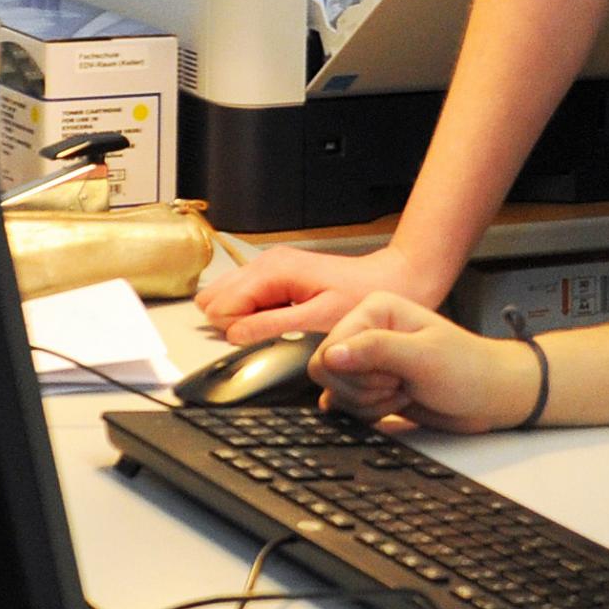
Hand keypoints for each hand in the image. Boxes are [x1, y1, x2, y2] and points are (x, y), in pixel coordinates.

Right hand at [197, 241, 452, 345]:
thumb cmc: (362, 297)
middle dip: (231, 324)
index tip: (258, 344)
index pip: (220, 304)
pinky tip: (283, 323)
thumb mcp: (318, 318)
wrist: (393, 281)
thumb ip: (271, 324)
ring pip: (227, 298)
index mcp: (272, 271)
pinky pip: (247, 299)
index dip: (233, 331)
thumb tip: (233, 334)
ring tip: (276, 331)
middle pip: (215, 298)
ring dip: (243, 320)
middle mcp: (266, 264)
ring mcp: (270, 268)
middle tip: (266, 338)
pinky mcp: (278, 277)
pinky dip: (256, 315)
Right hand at [312, 295, 545, 433]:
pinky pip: (345, 404)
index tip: (393, 374)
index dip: (357, 372)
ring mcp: (368, 360)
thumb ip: (374, 352)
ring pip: (335, 391)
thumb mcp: (422, 357)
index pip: (329, 349)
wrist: (490, 396)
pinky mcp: (371, 385)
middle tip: (400, 382)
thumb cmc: (467, 370)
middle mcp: (367, 331)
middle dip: (364, 389)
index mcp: (374, 310)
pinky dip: (366, 412)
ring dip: (369, 403)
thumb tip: (330, 355)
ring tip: (403, 390)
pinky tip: (393, 404)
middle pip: (327, 371)